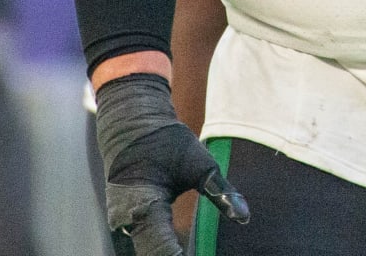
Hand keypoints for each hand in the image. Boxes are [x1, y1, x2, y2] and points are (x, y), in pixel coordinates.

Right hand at [94, 73, 247, 255]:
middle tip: (205, 253)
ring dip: (168, 253)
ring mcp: (121, 223)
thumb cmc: (166, 141)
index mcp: (144, 205)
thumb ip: (221, 192)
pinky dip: (161, 250)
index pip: (164, 252)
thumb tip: (244, 217)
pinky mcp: (123, 223)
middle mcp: (125, 220)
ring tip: (190, 247)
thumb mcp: (198, 162)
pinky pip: (143, 246)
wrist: (130, 123)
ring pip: (146, 254)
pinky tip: (181, 249)